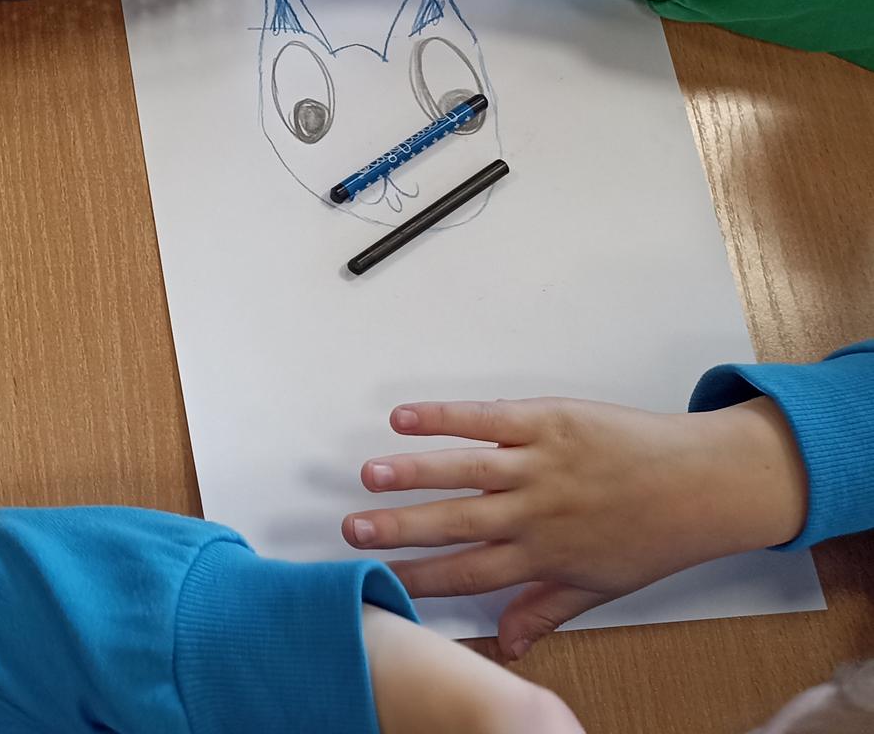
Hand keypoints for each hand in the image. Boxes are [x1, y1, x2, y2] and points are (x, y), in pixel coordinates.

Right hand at [341, 397, 805, 659]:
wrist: (706, 483)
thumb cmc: (656, 534)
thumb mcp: (601, 585)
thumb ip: (544, 609)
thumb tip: (505, 643)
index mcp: (543, 555)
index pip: (468, 572)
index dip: (419, 577)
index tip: (379, 578)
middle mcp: (535, 513)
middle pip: (455, 523)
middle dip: (400, 527)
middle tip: (354, 528)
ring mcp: (540, 465)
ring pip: (465, 471)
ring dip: (414, 472)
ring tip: (371, 475)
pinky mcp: (549, 422)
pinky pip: (488, 419)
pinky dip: (445, 417)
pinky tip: (406, 418)